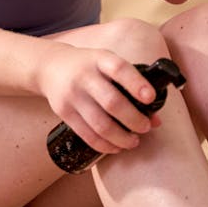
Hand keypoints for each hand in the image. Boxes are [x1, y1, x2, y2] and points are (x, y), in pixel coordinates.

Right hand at [38, 43, 160, 155]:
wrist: (51, 66)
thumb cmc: (89, 66)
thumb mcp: (106, 62)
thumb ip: (130, 85)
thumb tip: (156, 118)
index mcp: (100, 59)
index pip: (119, 69)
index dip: (136, 84)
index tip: (151, 98)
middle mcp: (84, 76)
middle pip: (111, 102)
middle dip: (134, 119)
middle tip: (146, 127)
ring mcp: (72, 95)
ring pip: (100, 124)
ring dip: (121, 137)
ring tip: (134, 141)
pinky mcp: (64, 112)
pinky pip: (87, 135)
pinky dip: (105, 145)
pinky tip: (116, 147)